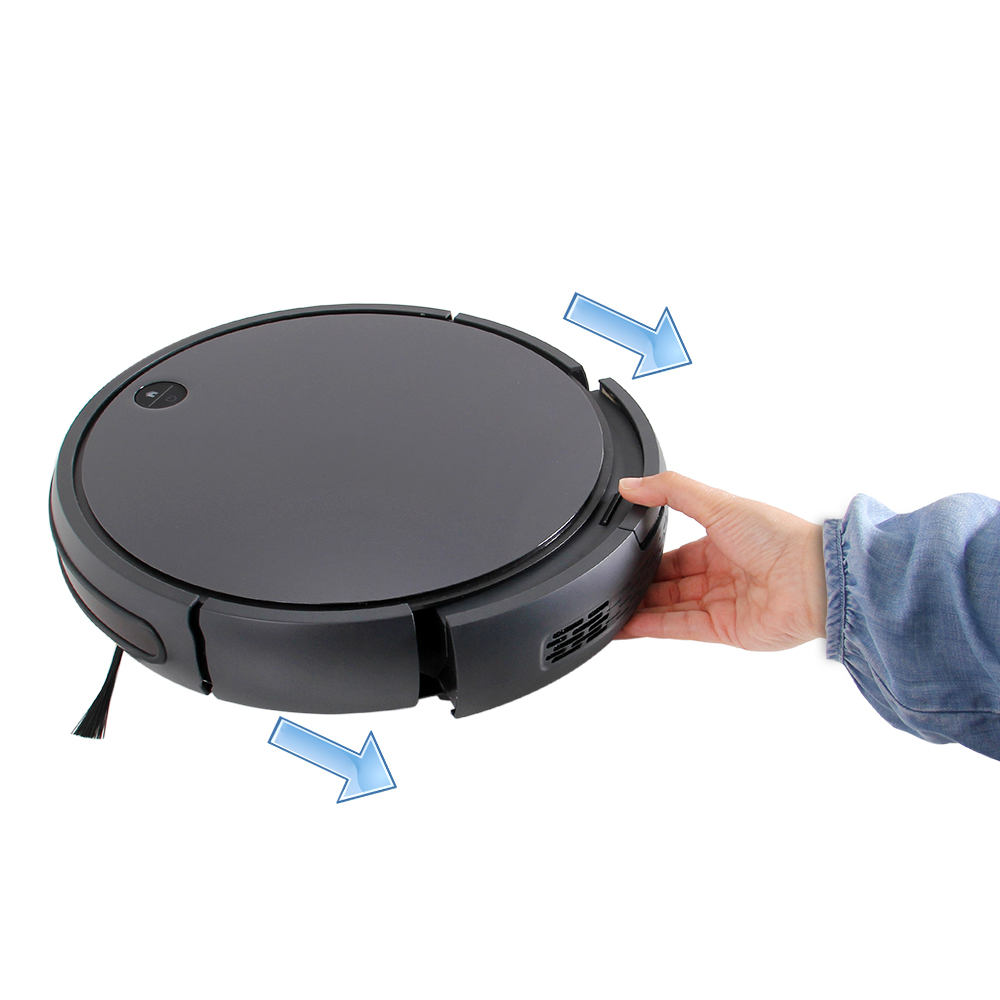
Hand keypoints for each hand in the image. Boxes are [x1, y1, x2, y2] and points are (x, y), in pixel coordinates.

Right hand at [616, 472, 826, 650]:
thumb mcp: (719, 503)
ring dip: (640, 608)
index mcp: (723, 540)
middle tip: (608, 585)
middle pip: (669, 582)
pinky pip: (679, 628)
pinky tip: (626, 626)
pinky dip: (651, 627)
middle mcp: (722, 573)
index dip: (647, 555)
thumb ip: (671, 491)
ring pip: (670, 607)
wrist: (815, 581)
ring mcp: (722, 603)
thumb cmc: (780, 538)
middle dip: (640, 584)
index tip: (618, 555)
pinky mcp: (724, 629)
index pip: (674, 552)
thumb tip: (631, 484)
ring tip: (607, 609)